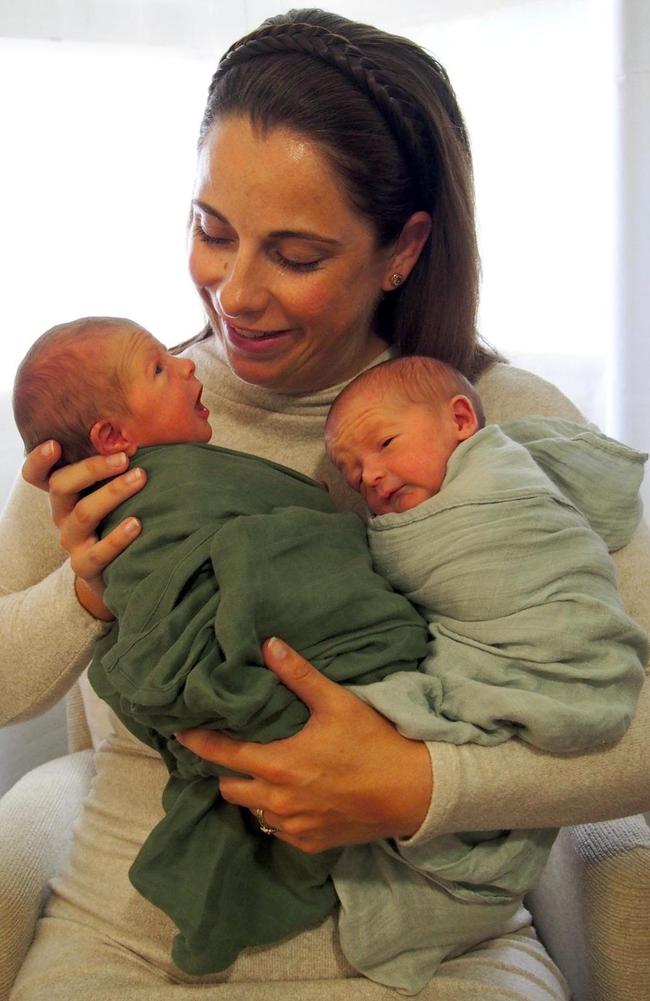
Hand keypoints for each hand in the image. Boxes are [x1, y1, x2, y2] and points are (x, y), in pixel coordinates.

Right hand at [22, 440, 146, 619]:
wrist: (117, 571)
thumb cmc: (119, 519)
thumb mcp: (110, 492)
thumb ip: (118, 465)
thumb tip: (151, 428)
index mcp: (65, 494)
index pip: (37, 475)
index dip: (39, 460)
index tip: (54, 444)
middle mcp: (62, 515)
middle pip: (62, 486)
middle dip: (93, 468)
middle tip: (124, 457)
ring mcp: (72, 541)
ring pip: (84, 513)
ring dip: (113, 492)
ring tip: (140, 478)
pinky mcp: (86, 566)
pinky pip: (99, 552)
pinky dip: (118, 537)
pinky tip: (137, 524)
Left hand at [177, 637, 432, 852]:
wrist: (413, 792)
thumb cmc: (373, 743)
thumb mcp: (336, 702)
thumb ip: (299, 675)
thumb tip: (268, 644)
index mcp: (278, 764)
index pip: (222, 755)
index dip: (198, 744)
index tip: (181, 734)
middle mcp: (278, 801)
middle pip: (230, 790)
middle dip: (226, 772)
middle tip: (231, 754)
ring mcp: (293, 827)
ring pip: (254, 813)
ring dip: (253, 795)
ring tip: (262, 776)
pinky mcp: (310, 844)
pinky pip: (278, 831)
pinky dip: (277, 816)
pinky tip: (292, 798)